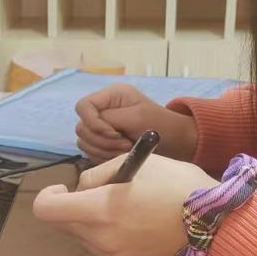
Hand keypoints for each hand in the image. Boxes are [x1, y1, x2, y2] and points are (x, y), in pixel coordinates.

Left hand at [33, 153, 215, 255]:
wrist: (215, 223)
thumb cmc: (178, 185)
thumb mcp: (136, 164)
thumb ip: (98, 174)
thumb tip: (82, 188)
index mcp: (100, 209)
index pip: (46, 210)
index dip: (49, 196)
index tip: (64, 190)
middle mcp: (101, 239)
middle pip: (63, 225)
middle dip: (74, 208)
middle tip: (101, 195)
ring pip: (83, 239)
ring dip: (92, 225)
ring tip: (125, 212)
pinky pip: (104, 253)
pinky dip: (110, 240)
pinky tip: (136, 230)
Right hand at [75, 83, 197, 163]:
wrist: (175, 142)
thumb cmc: (160, 124)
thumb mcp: (137, 117)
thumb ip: (110, 118)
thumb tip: (93, 127)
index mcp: (110, 96)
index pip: (83, 107)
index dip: (93, 123)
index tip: (114, 133)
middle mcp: (102, 111)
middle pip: (82, 128)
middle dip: (102, 141)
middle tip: (126, 145)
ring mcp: (101, 128)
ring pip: (85, 143)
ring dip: (104, 151)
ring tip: (127, 151)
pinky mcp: (103, 144)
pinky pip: (92, 154)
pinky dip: (105, 158)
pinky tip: (122, 157)